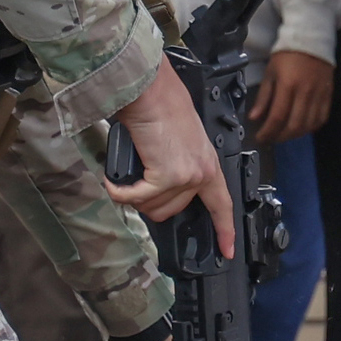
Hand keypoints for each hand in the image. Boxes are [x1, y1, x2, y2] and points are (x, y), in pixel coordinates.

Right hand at [105, 56, 234, 257]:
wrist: (151, 91)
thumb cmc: (160, 105)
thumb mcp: (180, 140)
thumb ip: (177, 163)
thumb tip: (156, 184)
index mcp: (208, 163)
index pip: (222, 204)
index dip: (225, 229)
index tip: (227, 250)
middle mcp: (202, 172)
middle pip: (172, 211)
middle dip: (148, 201)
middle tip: (136, 182)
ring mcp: (186, 176)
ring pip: (152, 207)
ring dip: (133, 196)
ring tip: (126, 175)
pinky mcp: (166, 176)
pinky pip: (137, 198)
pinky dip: (120, 192)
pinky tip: (113, 181)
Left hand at [248, 50, 332, 146]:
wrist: (312, 39)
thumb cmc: (287, 55)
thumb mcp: (270, 73)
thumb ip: (263, 97)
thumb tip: (253, 118)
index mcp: (288, 85)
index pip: (277, 117)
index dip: (267, 132)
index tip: (260, 138)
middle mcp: (305, 93)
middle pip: (294, 126)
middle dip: (280, 137)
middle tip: (271, 138)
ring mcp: (319, 95)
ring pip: (308, 126)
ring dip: (295, 135)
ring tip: (284, 134)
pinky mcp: (328, 95)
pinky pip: (321, 119)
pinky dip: (310, 128)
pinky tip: (301, 128)